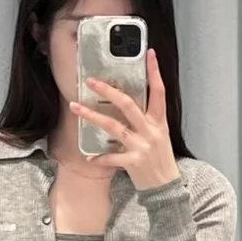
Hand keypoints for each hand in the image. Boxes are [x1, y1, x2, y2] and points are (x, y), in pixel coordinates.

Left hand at [69, 48, 180, 191]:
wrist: (166, 187)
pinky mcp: (133, 162)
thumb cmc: (160, 159)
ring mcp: (141, 146)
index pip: (159, 91)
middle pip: (128, 104)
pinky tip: (89, 157)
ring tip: (75, 107)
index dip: (155, 72)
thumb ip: (146, 119)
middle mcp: (150, 130)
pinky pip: (111, 157)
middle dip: (108, 91)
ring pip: (113, 126)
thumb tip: (126, 103)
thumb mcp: (159, 135)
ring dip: (92, 116)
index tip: (149, 53)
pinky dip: (99, 157)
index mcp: (158, 121)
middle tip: (91, 81)